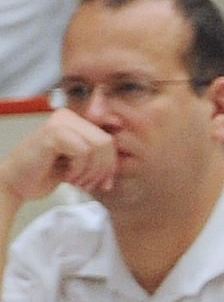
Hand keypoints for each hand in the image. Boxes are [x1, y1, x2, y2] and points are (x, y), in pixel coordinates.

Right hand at [0, 108, 116, 209]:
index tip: (105, 183)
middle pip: (107, 142)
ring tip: (77, 182)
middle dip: (103, 170)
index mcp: (76, 120)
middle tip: (90, 185)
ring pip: (98, 147)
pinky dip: (79, 170)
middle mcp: (68, 116)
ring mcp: (59, 123)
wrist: (16, 184)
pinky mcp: (52, 134)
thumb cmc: (47, 173)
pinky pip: (83, 152)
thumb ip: (99, 155)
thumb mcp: (80, 163)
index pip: (110, 139)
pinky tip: (66, 177)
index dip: (111, 164)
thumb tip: (130, 155)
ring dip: (91, 172)